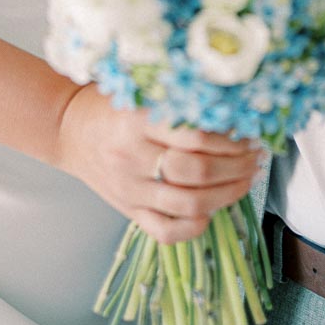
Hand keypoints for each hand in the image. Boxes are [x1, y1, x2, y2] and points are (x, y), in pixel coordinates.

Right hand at [57, 85, 261, 243]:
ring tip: (246, 179)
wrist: (69, 130)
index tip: (248, 133)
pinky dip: (197, 225)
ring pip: (190, 204)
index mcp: (137, 122)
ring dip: (228, 194)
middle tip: (255, 157)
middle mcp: (133, 158)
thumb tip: (229, 106)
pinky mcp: (129, 212)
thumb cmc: (109, 105)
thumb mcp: (140, 92)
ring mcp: (131, 190)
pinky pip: (168, 232)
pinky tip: (212, 209)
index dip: (229, 138)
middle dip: (236, 167)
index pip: (193, 135)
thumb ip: (176, 100)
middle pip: (197, 172)